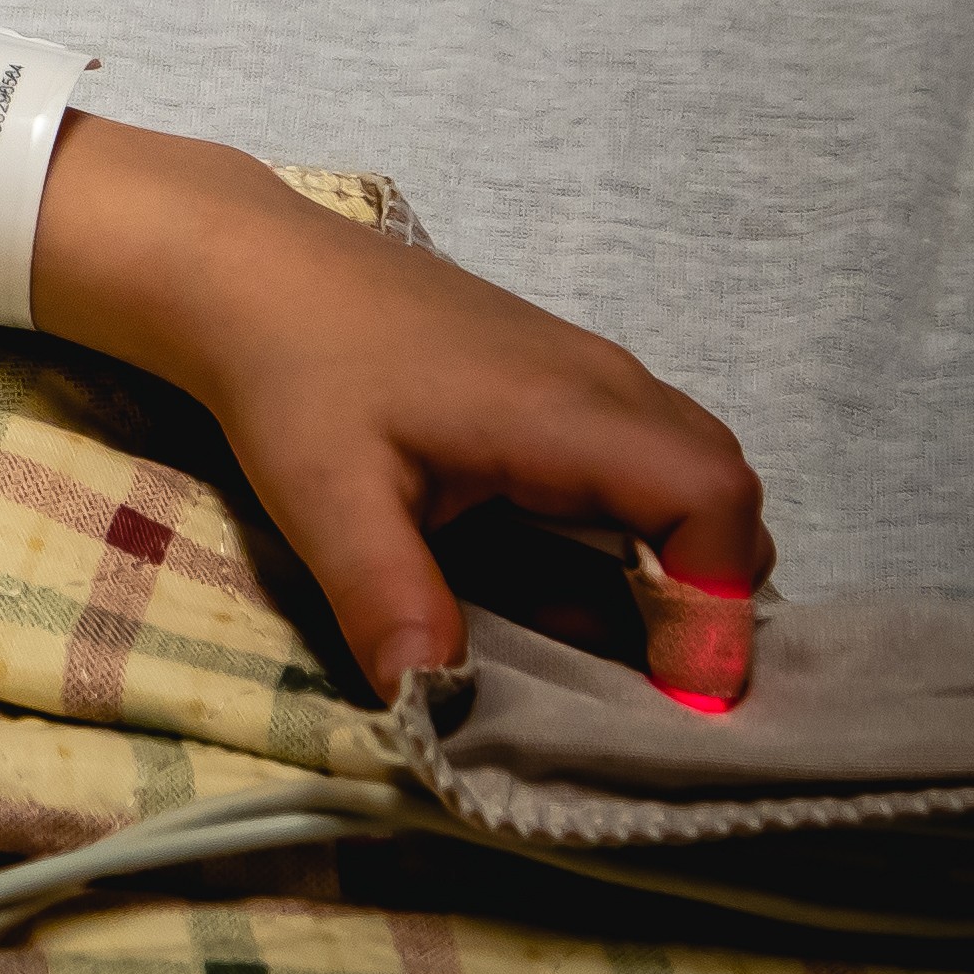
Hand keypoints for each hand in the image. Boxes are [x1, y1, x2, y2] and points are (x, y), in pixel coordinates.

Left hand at [36, 125, 768, 689]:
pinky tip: (561, 574)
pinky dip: (634, 520)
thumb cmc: (292, 374)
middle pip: (723, 488)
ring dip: (674, 556)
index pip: (710, 499)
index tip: (684, 692)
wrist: (250, 268)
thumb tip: (433, 705)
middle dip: (712, 588)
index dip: (716, 601)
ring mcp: (585, 372)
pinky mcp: (554, 376)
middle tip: (659, 679)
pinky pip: (637, 451)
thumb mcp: (328, 499)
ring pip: (685, 468)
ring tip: (617, 642)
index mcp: (567, 413)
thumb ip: (388, 599)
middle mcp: (602, 385)